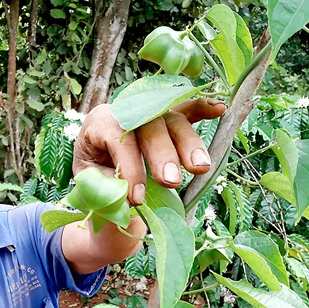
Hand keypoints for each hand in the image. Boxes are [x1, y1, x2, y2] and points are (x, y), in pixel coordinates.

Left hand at [73, 98, 225, 204]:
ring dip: (189, 144)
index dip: (130, 168)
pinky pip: (187, 109)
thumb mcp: (89, 181)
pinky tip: (219, 109)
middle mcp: (126, 111)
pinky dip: (202, 109)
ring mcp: (149, 111)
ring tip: (200, 168)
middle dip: (163, 154)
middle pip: (149, 125)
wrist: (98, 168)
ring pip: (173, 121)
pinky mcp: (166, 117)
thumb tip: (123, 194)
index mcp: (100, 123)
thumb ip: (104, 186)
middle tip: (171, 182)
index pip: (118, 140)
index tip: (138, 198)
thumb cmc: (94, 175)